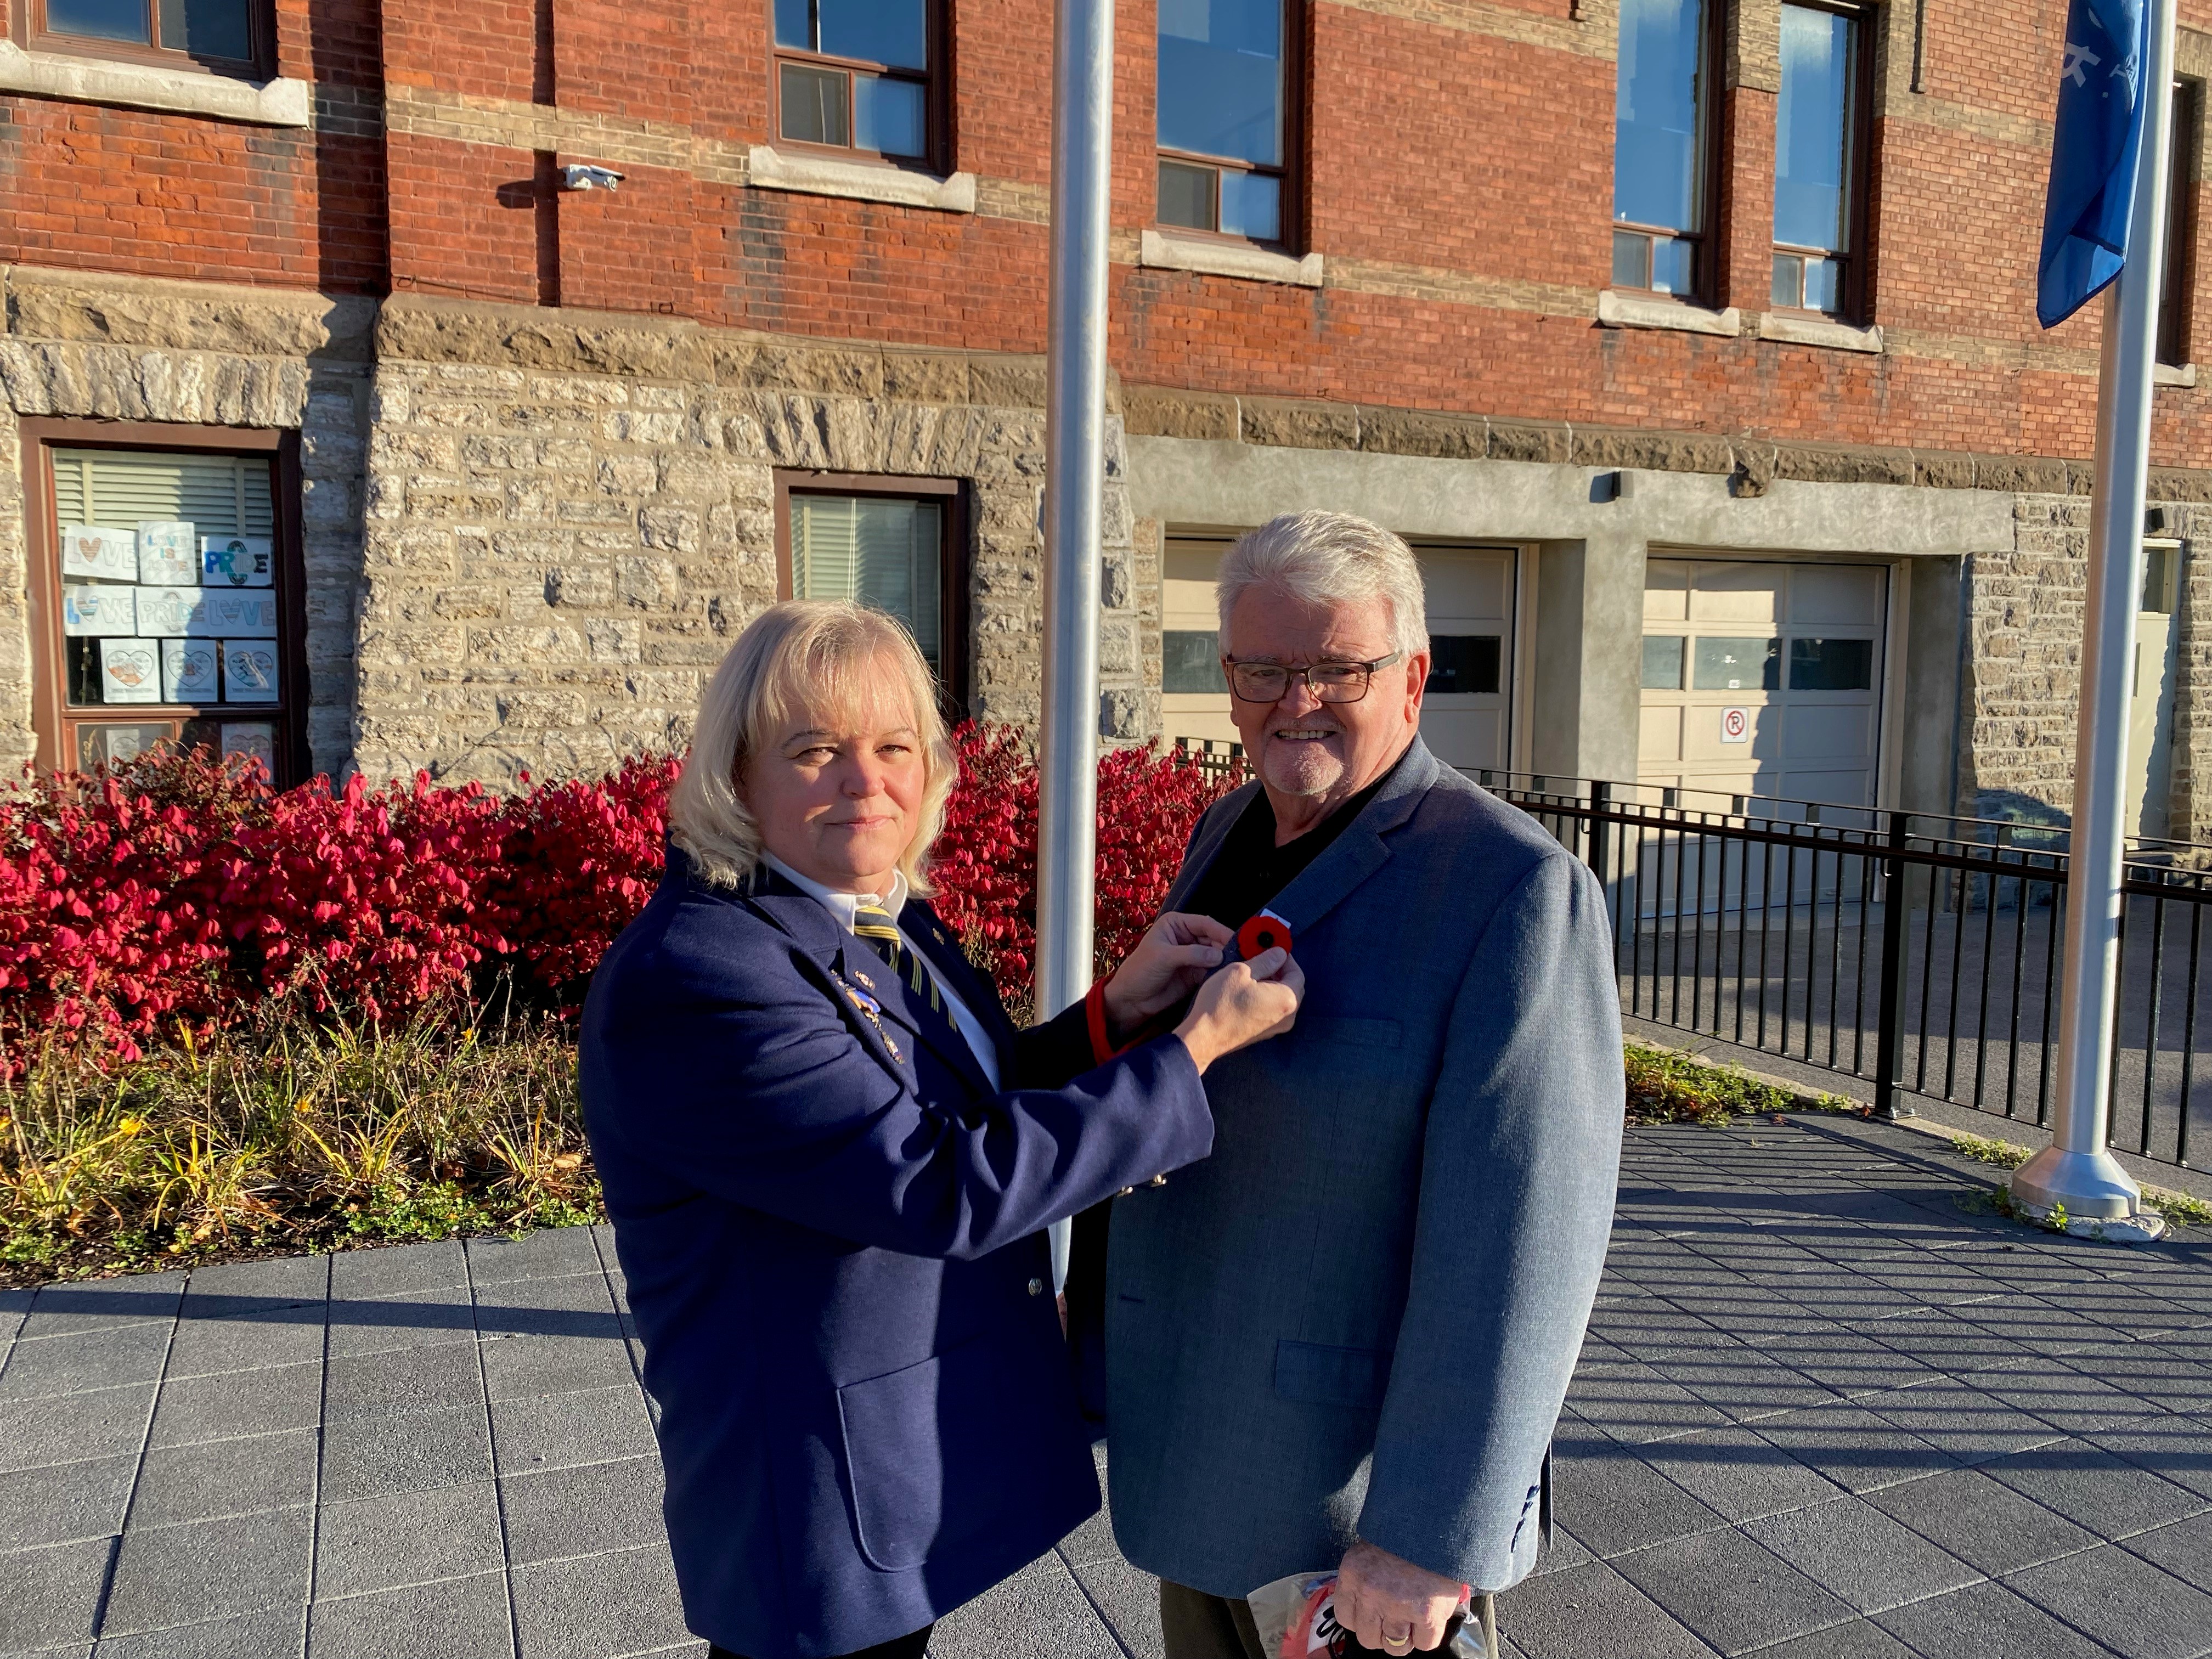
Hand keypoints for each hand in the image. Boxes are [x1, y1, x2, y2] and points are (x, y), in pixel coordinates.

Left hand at [1101, 912, 1232, 1041]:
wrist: (1131, 1000)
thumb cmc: (1140, 971)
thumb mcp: (1163, 957)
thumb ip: (1191, 954)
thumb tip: (1219, 954)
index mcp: (1176, 924)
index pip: (1205, 924)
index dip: (1221, 931)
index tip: (1236, 941)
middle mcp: (1187, 937)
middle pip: (1214, 939)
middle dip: (1226, 947)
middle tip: (1242, 957)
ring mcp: (1193, 956)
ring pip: (1216, 954)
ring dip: (1226, 961)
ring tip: (1238, 968)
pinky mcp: (1196, 973)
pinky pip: (1213, 970)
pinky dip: (1221, 973)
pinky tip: (1229, 976)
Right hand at [1173, 947, 1302, 1073]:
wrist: (1204, 1037)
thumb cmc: (1221, 1004)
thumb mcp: (1242, 971)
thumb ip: (1265, 960)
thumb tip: (1279, 953)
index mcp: (1287, 999)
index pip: (1297, 972)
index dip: (1285, 958)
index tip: (1272, 949)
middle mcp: (1288, 1016)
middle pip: (1292, 986)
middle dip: (1279, 970)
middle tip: (1262, 958)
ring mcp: (1276, 1027)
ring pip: (1281, 998)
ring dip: (1271, 983)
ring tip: (1251, 973)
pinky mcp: (1264, 1033)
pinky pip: (1272, 1009)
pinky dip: (1265, 997)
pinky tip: (1248, 990)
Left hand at [1335, 1541, 1462, 1653]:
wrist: (1436, 1526)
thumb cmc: (1403, 1538)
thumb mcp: (1370, 1553)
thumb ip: (1362, 1581)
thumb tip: (1362, 1610)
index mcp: (1352, 1576)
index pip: (1345, 1617)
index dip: (1361, 1620)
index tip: (1372, 1615)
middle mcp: (1370, 1595)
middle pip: (1367, 1638)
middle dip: (1381, 1633)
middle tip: (1394, 1620)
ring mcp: (1398, 1607)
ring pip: (1395, 1647)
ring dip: (1404, 1639)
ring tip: (1413, 1623)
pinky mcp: (1426, 1615)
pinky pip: (1423, 1644)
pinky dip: (1427, 1637)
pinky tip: (1429, 1620)